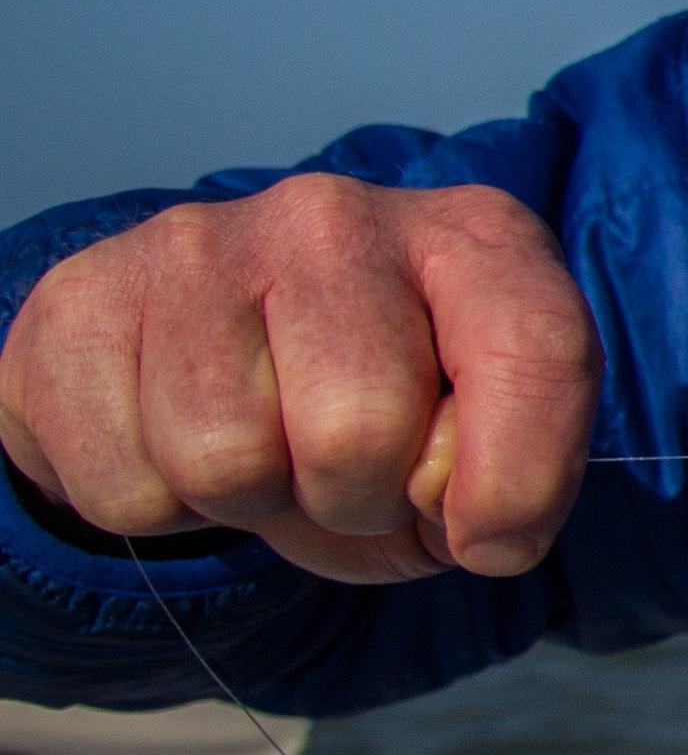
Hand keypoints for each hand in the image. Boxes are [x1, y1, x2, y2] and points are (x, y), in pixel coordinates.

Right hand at [0, 176, 598, 583]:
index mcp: (472, 238)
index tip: (493, 537)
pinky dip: (157, 505)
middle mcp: (336, 217)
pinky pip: (127, 484)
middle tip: (343, 477)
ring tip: (261, 450)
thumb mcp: (475, 450)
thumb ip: (510, 479)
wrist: (206, 367)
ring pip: (229, 461)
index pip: (537, 349)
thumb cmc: (378, 418)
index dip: (522, 481)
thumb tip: (470, 518)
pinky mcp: (82, 298)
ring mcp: (199, 244)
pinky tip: (172, 439)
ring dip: (253, 504)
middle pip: (359, 432)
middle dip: (357, 501)